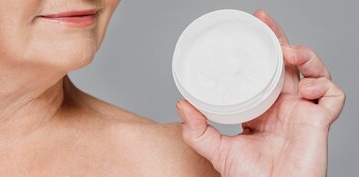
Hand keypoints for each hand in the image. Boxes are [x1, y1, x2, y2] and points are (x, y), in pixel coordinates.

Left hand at [176, 10, 345, 176]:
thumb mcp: (216, 150)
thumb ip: (197, 130)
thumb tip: (182, 104)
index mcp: (263, 109)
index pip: (263, 71)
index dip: (258, 51)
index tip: (246, 31)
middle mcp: (284, 107)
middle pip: (287, 63)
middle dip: (279, 38)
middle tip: (263, 21)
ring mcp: (304, 113)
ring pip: (314, 72)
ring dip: (305, 56)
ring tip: (288, 52)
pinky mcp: (320, 123)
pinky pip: (333, 96)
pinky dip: (325, 85)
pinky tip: (308, 88)